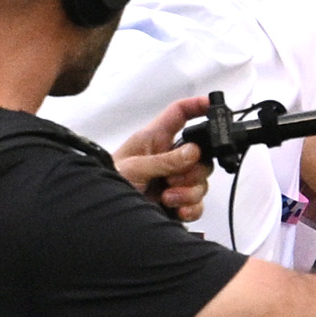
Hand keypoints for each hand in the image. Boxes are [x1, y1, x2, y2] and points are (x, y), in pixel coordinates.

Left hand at [121, 99, 213, 224]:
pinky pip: (198, 203)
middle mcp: (168, 156)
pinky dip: (191, 207)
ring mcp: (174, 179)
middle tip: (172, 180)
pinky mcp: (177, 200)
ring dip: (188, 192)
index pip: (179, 114)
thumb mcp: (135, 167)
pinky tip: (176, 208)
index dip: (196, 106)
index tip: (212, 104)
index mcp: (155, 138)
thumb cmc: (109, 182)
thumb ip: (164, 160)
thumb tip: (192, 152)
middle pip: (201, 155)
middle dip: (193, 171)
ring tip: (167, 196)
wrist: (103, 212)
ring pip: (201, 181)